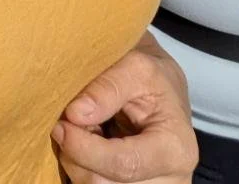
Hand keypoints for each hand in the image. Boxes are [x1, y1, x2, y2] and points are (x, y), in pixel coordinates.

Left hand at [53, 33, 197, 183]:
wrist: (164, 90)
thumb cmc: (155, 78)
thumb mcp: (136, 66)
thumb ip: (107, 87)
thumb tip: (76, 114)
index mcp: (175, 148)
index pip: (122, 165)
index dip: (84, 149)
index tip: (62, 126)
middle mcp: (169, 179)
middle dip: (78, 154)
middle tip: (73, 123)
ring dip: (79, 160)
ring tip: (87, 130)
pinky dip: (84, 167)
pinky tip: (89, 146)